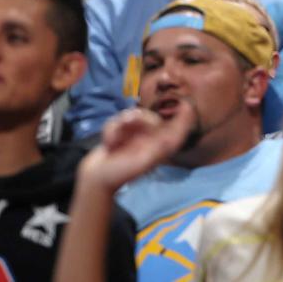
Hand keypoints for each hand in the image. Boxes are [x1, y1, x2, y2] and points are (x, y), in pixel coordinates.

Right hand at [78, 101, 194, 192]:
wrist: (95, 178)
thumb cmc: (121, 173)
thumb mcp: (145, 160)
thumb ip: (161, 146)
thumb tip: (174, 132)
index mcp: (158, 146)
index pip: (175, 128)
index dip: (183, 117)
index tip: (186, 104)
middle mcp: (148, 139)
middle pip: (151, 117)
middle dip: (139, 118)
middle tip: (126, 123)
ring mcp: (133, 135)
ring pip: (133, 116)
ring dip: (120, 124)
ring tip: (113, 141)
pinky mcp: (119, 133)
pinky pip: (117, 121)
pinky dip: (111, 130)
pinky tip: (109, 143)